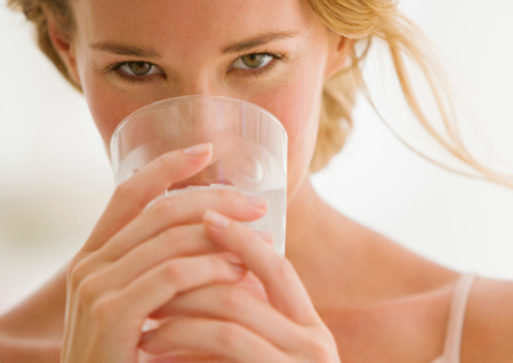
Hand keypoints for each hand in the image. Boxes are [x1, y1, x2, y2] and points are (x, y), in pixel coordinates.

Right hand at [61, 143, 268, 362]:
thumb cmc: (136, 359)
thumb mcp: (146, 306)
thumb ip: (165, 270)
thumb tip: (221, 234)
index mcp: (95, 257)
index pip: (128, 194)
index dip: (167, 167)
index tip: (207, 149)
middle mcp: (89, 266)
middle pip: (161, 213)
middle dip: (216, 202)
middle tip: (259, 207)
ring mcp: (95, 289)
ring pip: (172, 240)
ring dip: (224, 237)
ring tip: (262, 242)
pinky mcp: (111, 315)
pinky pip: (173, 275)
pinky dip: (211, 268)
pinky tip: (240, 271)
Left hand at [137, 210, 340, 362]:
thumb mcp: (256, 360)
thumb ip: (244, 327)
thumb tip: (201, 282)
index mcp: (310, 332)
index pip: (279, 269)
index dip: (240, 241)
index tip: (203, 217)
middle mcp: (315, 345)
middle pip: (250, 285)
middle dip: (192, 278)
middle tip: (149, 281)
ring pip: (232, 313)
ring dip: (179, 312)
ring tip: (144, 321)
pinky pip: (229, 343)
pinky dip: (184, 339)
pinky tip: (154, 348)